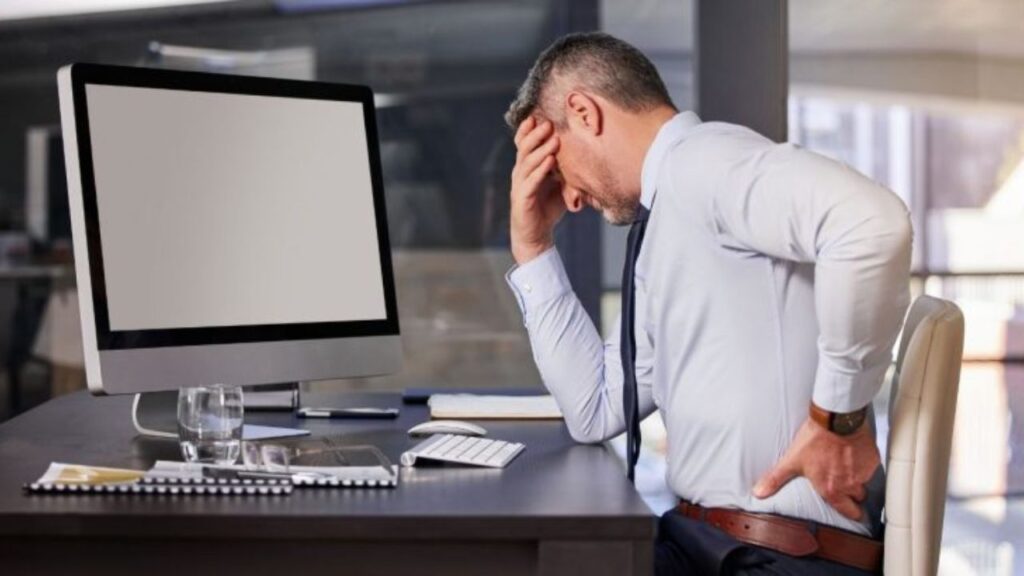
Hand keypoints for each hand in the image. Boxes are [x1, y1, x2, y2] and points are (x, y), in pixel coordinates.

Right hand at [510, 117, 563, 263]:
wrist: (536, 235)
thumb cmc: (548, 208)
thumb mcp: (560, 185)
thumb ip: (567, 170)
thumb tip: (586, 154)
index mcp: (526, 168)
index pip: (523, 144)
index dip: (527, 130)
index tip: (538, 115)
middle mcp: (520, 174)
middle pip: (524, 149)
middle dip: (536, 135)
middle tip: (548, 122)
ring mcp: (519, 186)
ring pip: (527, 163)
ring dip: (541, 150)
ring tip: (554, 140)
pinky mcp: (522, 199)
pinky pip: (530, 182)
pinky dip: (540, 171)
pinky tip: (549, 162)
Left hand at [752, 417, 879, 520]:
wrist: (835, 419)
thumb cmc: (814, 440)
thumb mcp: (791, 460)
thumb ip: (776, 479)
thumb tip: (758, 492)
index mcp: (832, 490)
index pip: (849, 512)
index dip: (850, 512)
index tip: (849, 509)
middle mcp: (851, 485)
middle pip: (858, 498)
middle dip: (853, 494)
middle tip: (844, 484)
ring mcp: (864, 472)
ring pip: (864, 481)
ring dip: (857, 476)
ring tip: (845, 464)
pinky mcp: (872, 458)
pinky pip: (870, 465)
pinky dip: (863, 461)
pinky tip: (852, 452)